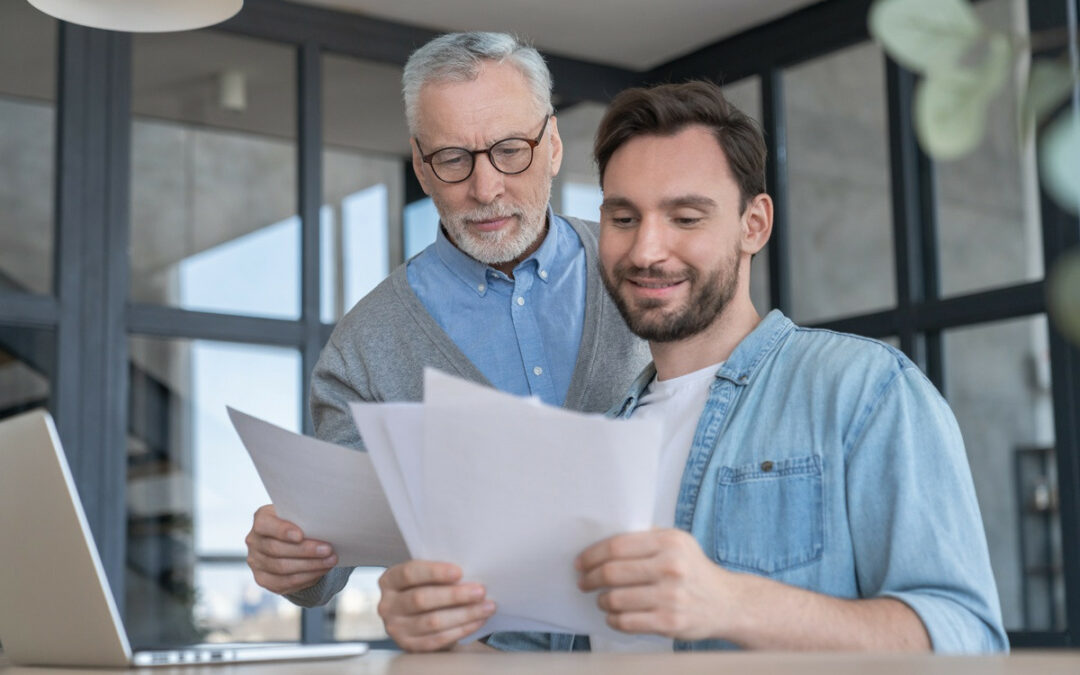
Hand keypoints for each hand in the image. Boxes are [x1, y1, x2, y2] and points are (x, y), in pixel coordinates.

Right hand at [245, 504, 337, 594]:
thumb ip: (305, 518)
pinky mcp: (263, 579)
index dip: (282, 530)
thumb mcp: (300, 515)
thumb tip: (325, 526)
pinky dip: (306, 577)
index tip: (300, 535)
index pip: (265, 524)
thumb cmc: (299, 523)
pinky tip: (321, 571)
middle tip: (328, 550)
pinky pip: (284, 582)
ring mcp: (255, 562)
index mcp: (261, 519)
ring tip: (330, 561)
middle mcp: (253, 540)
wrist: (290, 541)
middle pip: (276, 549)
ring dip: (309, 565)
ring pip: (281, 568)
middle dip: (305, 550)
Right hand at [377, 560, 496, 651]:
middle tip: (480, 591)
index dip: (434, 572)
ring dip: (464, 614)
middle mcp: (388, 605)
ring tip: (486, 607)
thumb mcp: (424, 578)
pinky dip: (461, 629)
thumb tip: (471, 570)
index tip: (459, 572)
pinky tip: (477, 621)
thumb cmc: (426, 589)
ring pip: (433, 621)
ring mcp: (396, 628)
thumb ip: (439, 573)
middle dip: (454, 595)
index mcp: (390, 580)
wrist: (419, 618)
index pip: (409, 573)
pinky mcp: (409, 646)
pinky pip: (438, 639)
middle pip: (421, 599)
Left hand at [576, 528, 735, 640]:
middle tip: (584, 582)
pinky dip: (613, 619)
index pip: (617, 546)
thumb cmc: (693, 570)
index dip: (592, 555)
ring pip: (616, 599)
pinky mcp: (670, 622)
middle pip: (612, 572)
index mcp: (669, 542)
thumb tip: (602, 543)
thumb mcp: (678, 543)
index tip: (580, 563)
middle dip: (590, 578)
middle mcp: (671, 567)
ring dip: (602, 600)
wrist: (728, 603)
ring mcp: (671, 596)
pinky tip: (613, 616)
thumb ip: (646, 539)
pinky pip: (627, 622)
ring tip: (602, 599)